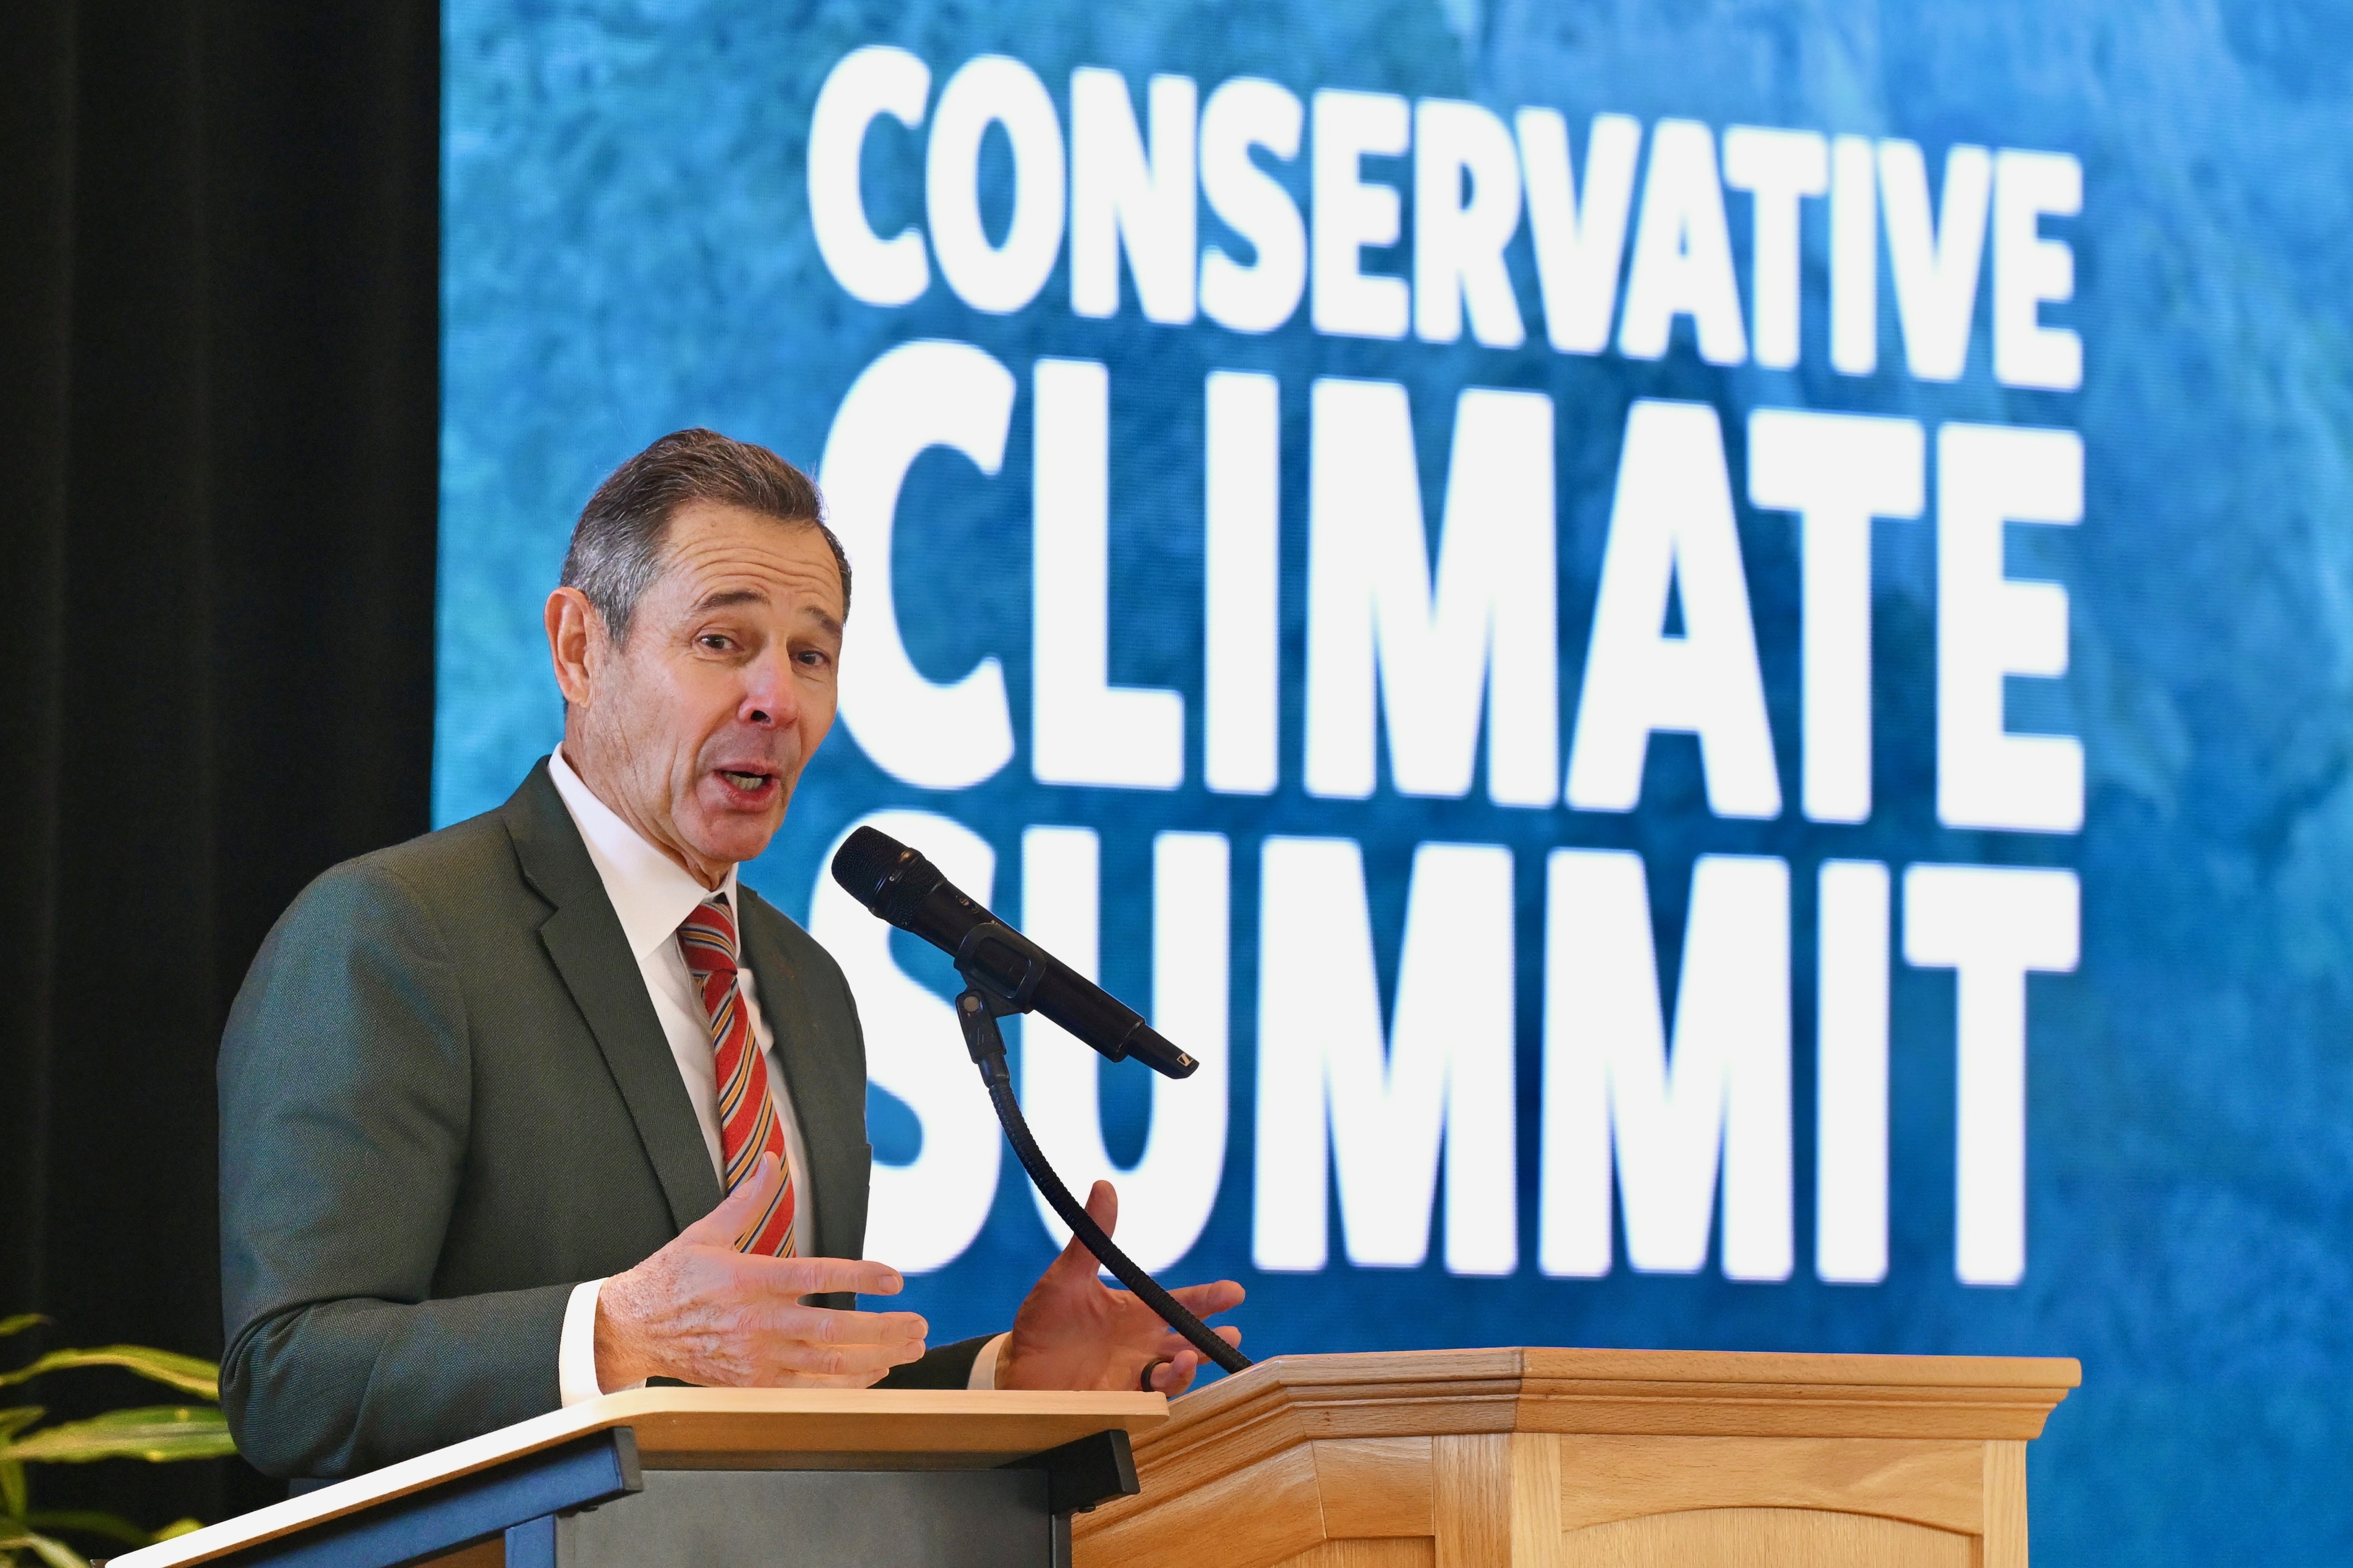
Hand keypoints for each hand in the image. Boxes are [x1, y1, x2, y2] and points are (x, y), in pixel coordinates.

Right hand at [594, 1153, 927, 1389]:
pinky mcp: (751, 1384)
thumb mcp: (706, 1232)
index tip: (895, 1278)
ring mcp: (756, 1357)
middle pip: (833, 1328)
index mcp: (750, 1279)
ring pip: (827, 1364)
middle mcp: (757, 1321)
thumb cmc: (671, 1278)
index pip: (817, 1275)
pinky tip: (873, 1375)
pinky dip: (845, 1385)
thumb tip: (772, 1162)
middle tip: (919, 1324)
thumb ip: (746, 1200)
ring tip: (910, 1349)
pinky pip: (808, 1390)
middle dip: (883, 1329)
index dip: (860, 1276)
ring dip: (875, 1359)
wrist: (633, 1329)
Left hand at [998, 1181, 1243, 1396]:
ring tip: (1192, 1355)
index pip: (1180, 1304)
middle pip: (1188, 1340)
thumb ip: (1092, 1237)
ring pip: (1175, 1372)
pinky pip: (1150, 1399)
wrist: (1016, 1364)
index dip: (1209, 1299)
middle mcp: (1141, 1344)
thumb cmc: (1044, 1320)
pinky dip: (1163, 1390)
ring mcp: (1132, 1373)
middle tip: (1232, 1333)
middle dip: (1213, 1339)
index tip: (1235, 1292)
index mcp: (1135, 1312)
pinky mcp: (1118, 1399)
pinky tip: (1164, 1376)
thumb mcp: (1067, 1275)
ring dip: (1190, 1366)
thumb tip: (1104, 1186)